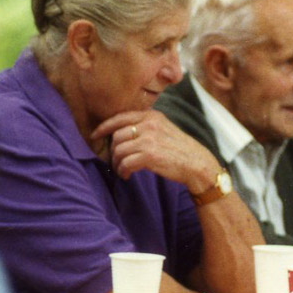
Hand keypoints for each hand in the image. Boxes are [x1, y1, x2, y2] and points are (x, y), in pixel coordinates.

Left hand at [92, 110, 219, 191]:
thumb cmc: (181, 150)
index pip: (121, 117)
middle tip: (115, 161)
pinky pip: (125, 163)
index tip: (95, 135)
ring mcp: (149, 139)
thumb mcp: (165, 129)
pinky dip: (123, 171)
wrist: (198, 164)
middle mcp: (149, 125)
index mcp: (152, 116)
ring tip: (121, 170)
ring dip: (116, 163)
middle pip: (117, 136)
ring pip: (119, 150)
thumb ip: (147, 126)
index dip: (104, 127)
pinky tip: (127, 175)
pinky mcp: (149, 155)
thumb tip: (121, 133)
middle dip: (112, 151)